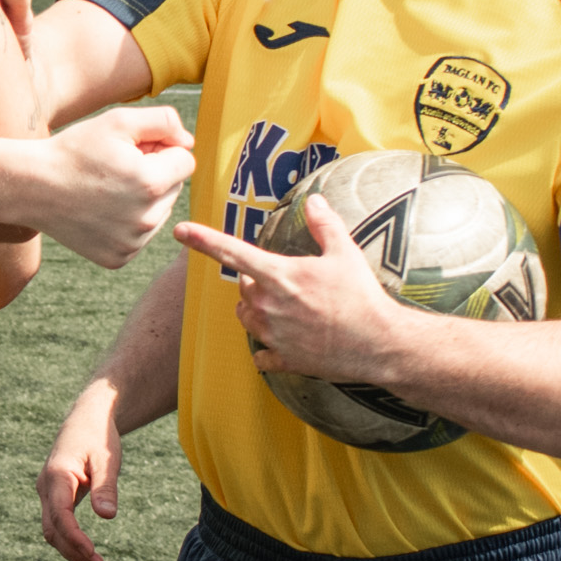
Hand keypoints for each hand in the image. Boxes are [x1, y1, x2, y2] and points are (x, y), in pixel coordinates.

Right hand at [38, 107, 195, 267]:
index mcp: (150, 183)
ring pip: (160, 212)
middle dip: (154, 173)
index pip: (185, 161)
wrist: (32, 188)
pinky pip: (140, 234)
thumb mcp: (118, 121)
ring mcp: (132, 244)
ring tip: (107, 189)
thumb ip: (163, 122)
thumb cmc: (75, 150)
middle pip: (174, 188)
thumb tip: (188, 142)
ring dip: (144, 199)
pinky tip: (101, 210)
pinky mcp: (118, 258)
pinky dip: (128, 221)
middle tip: (116, 168)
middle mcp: (145, 219)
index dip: (161, 149)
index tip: (132, 150)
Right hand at [38, 380, 124, 560]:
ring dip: (70, 549)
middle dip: (73, 551)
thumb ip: (106, 487)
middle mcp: (46, 486)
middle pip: (52, 528)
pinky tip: (86, 550)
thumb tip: (107, 516)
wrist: (86, 418)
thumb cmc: (98, 436)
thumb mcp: (107, 459)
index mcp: (57, 475)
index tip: (92, 553)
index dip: (74, 538)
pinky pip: (56, 523)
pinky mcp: (53, 496)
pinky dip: (69, 539)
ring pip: (52, 529)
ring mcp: (46, 492)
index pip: (60, 515)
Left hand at [174, 195, 404, 382]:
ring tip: (284, 308)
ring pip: (245, 318)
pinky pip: (260, 354)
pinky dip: (267, 348)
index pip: (232, 252)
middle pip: (242, 288)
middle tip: (287, 281)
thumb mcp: (346, 252)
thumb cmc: (362, 296)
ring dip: (255, 310)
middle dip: (255, 282)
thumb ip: (325, 224)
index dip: (203, 239)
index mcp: (280, 275)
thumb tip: (314, 200)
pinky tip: (286, 341)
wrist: (379, 343)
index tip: (180, 230)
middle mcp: (269, 306)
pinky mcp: (284, 360)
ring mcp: (274, 335)